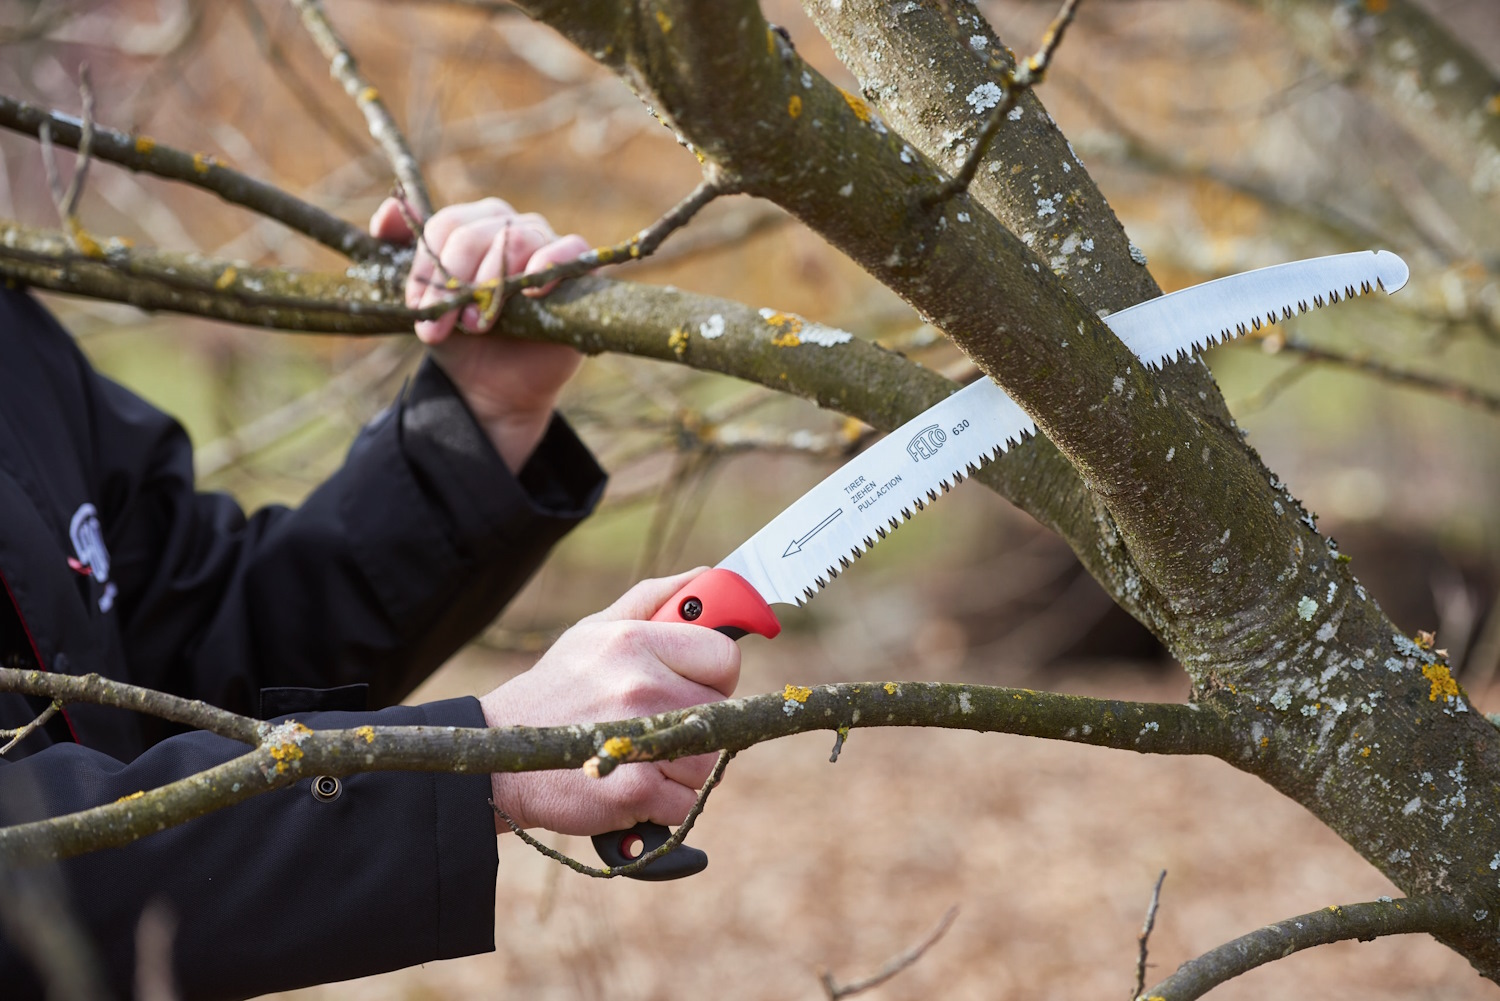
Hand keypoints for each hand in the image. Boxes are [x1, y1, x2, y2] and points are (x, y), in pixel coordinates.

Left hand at [369, 197, 590, 471]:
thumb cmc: (459, 338)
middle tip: (443, 327)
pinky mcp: (577, 273)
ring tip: (477, 325)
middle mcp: (509, 226)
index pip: (445, 225)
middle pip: (477, 232)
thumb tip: (384, 213)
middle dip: (454, 283)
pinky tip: (530, 293)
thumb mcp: (423, 299)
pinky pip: (570, 249)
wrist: (493, 387)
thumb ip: (400, 252)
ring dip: (493, 284)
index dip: (428, 267)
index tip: (418, 309)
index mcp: (471, 224)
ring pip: (518, 239)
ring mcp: (546, 245)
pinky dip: (550, 263)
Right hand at [480, 569, 740, 835]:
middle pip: (720, 714)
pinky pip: (687, 801)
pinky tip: (629, 782)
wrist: (501, 761)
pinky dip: (665, 801)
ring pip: (708, 762)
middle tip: (652, 723)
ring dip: (681, 765)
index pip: (725, 658)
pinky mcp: (636, 791)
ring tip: (637, 753)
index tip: (690, 683)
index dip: (713, 674)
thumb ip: (654, 599)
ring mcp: (640, 740)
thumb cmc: (558, 690)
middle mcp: (640, 686)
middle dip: (695, 723)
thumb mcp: (594, 630)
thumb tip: (710, 576)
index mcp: (634, 641)